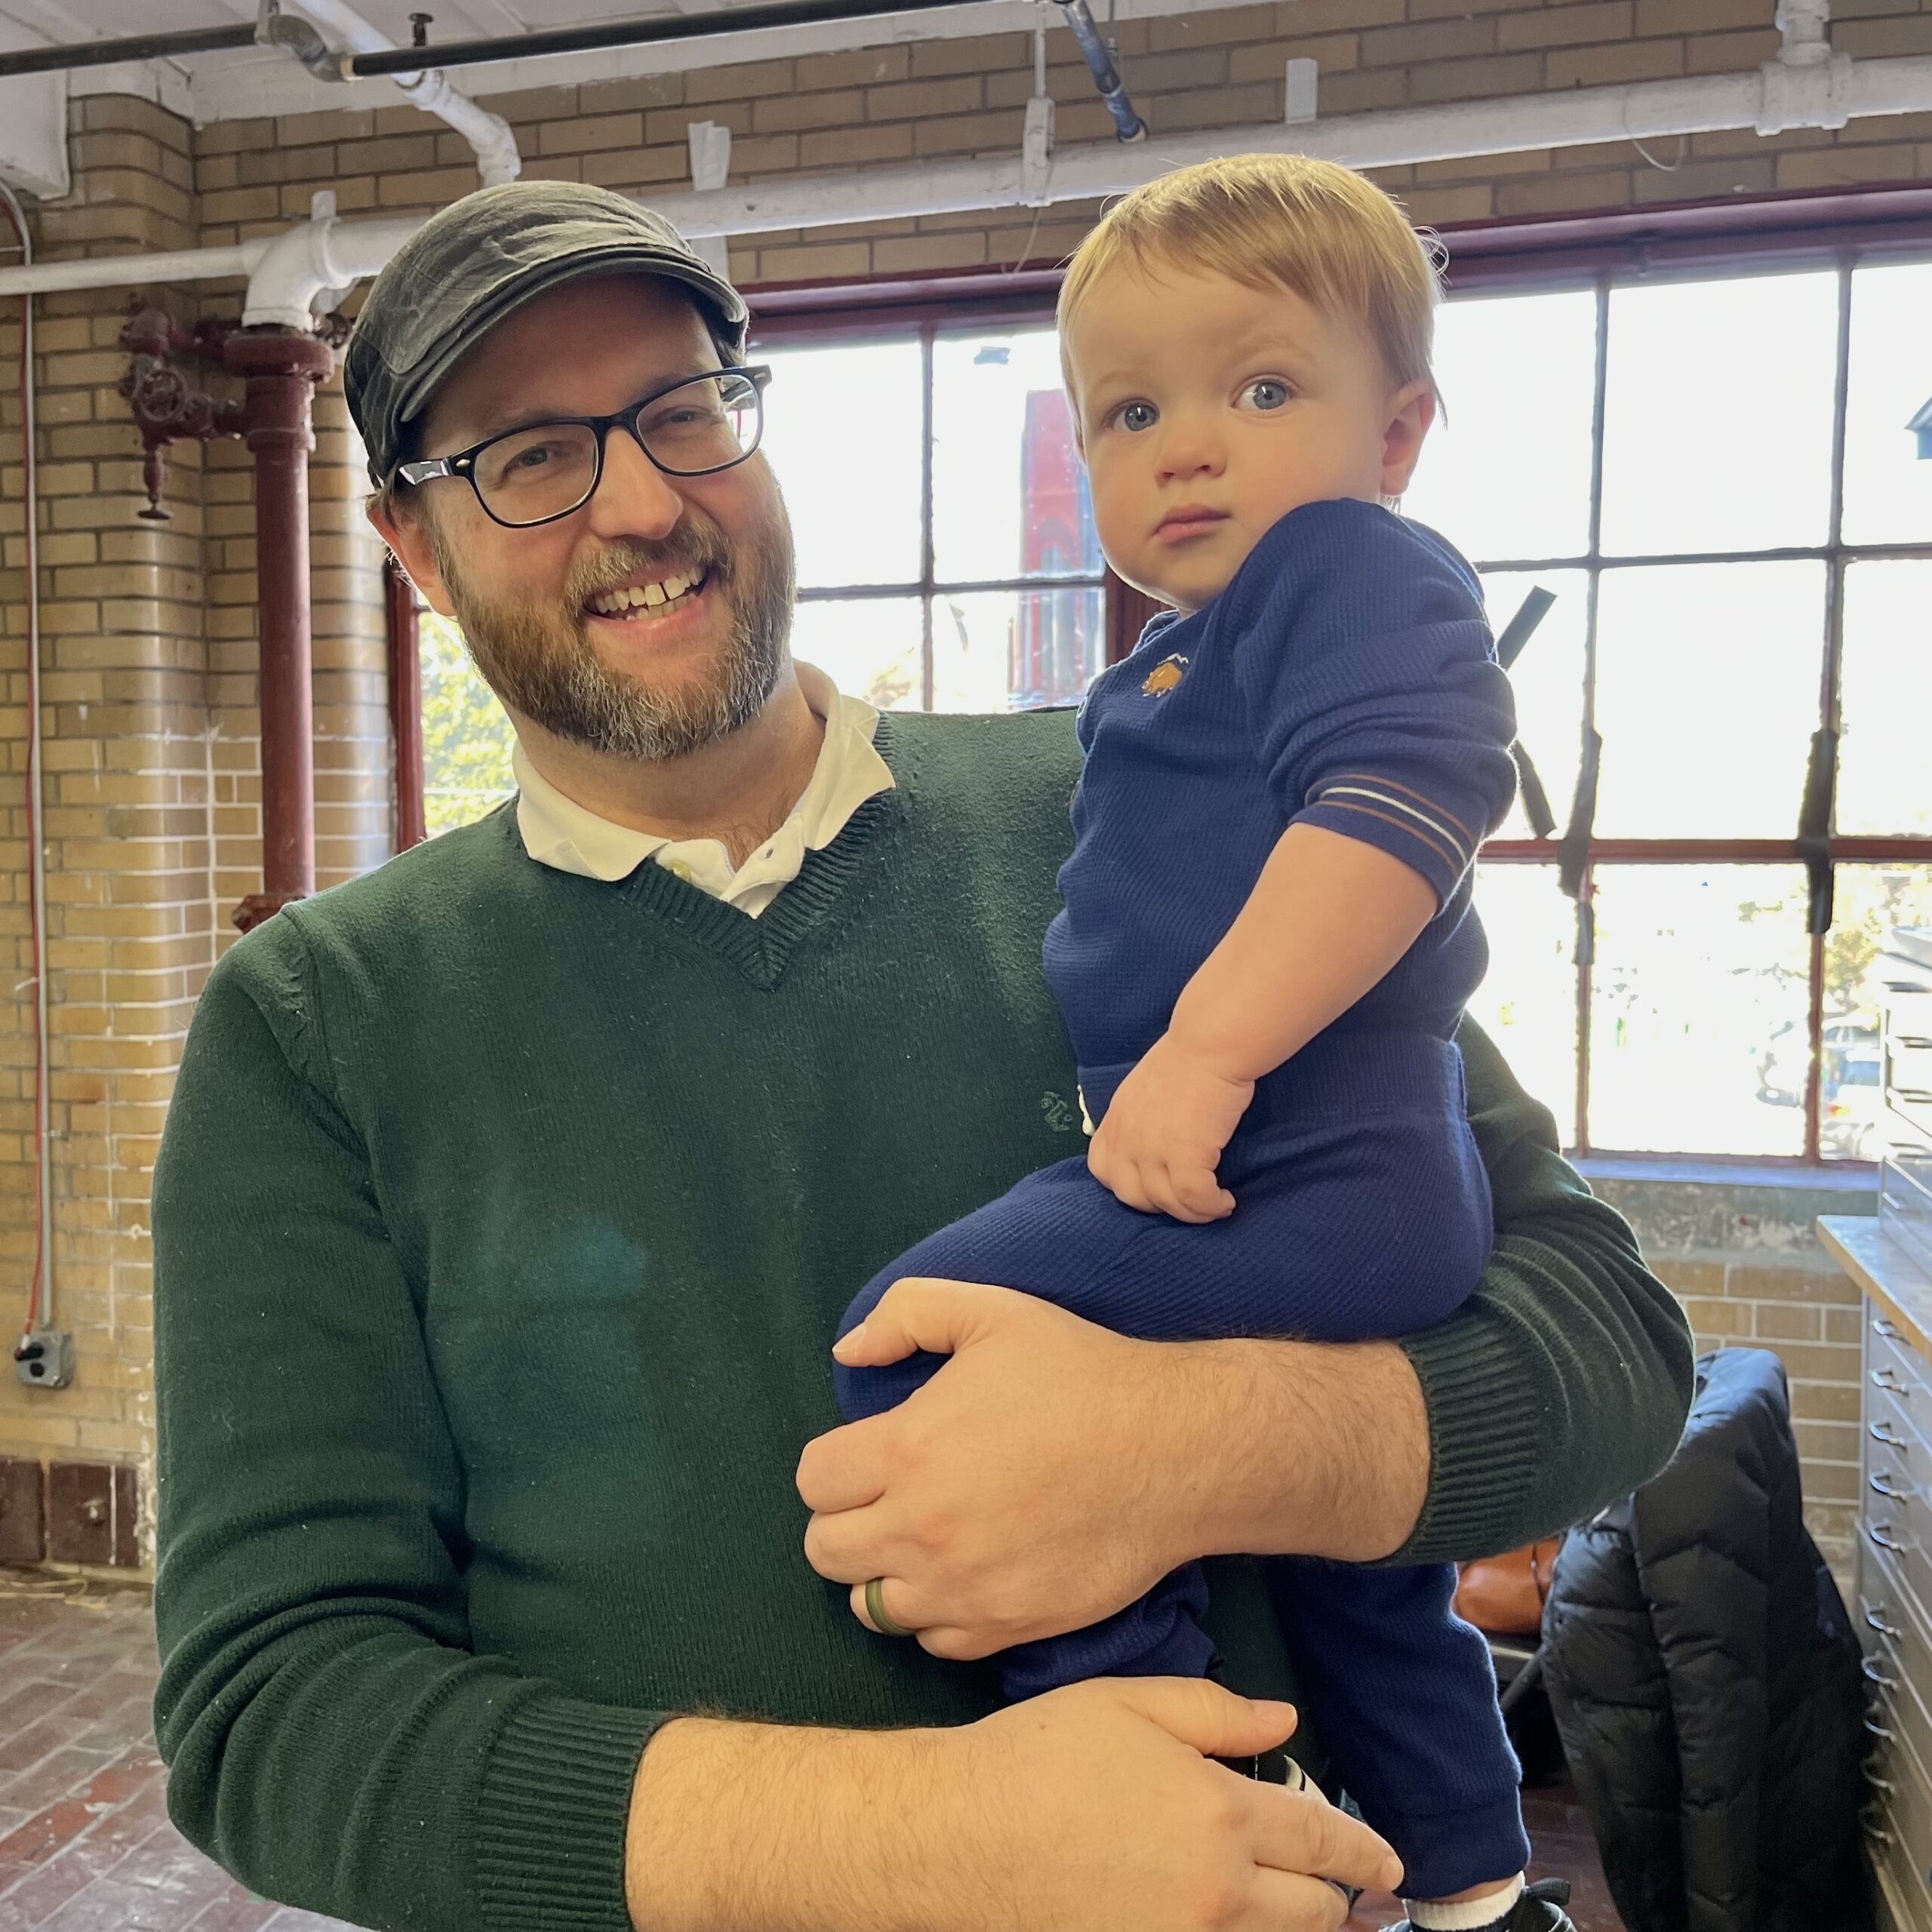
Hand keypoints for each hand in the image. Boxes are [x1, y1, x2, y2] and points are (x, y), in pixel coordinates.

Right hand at [626, 1680, 1402, 1931]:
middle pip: (1315, 1911)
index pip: (1321, 1838)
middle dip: (1349, 1901)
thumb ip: (1215, 1713)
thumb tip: (1285, 1723)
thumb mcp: (1127, 1704)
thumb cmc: (1037, 1756)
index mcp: (1220, 1812)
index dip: (1363, 1851)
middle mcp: (1218, 1891)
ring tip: (1335, 1926)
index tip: (1389, 1863)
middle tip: (1370, 1898)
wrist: (959, 1836)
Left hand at [805, 1280, 1201, 1655]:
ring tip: (925, 1539)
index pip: (814, 1483)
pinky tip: (965, 1573)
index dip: (835, 1464)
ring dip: (886, 1572)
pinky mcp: (1005, 1627)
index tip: (871, 1454)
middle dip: (848, 1520)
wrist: (1172, 1450)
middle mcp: (922, 1530)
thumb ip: (905, 1314)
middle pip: (826, 1551)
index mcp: (908, 1451)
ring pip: (871, 1606)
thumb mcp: (991, 1311)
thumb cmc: (1080, 1374)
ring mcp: (962, 1588)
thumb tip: (846, 1354)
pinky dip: (937, 1613)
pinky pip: (933, 1642)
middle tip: (891, 1497)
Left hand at [1088, 1032, 1253, 1222]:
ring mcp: (1152, 1150)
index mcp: (1116, 1120)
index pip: (1101, 1169)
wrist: (1209, 1045)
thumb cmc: (1187, 1058)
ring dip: (1194, 1213)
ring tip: (1215, 1205)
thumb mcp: (1143, 1089)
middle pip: (1132, 1196)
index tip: (1154, 1186)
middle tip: (1188, 1198)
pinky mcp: (1185, 1156)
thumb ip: (1139, 1119)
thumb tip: (1154, 1142)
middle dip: (1160, 1205)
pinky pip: (1195, 1199)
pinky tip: (1225, 1201)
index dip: (1126, 1185)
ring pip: (1167, 1203)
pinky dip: (1211, 1207)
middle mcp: (1127, 1139)